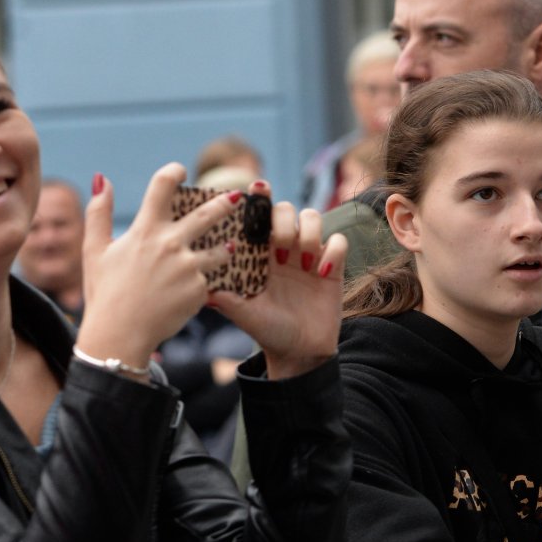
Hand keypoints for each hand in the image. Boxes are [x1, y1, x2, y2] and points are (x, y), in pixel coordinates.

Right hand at [78, 165, 244, 368]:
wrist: (119, 335)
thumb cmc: (104, 293)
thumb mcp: (94, 251)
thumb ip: (98, 212)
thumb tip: (101, 178)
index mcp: (145, 230)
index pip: (162, 186)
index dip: (173, 172)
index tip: (181, 170)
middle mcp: (171, 244)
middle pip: (208, 214)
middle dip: (226, 203)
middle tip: (237, 197)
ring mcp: (188, 267)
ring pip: (219, 251)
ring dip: (224, 250)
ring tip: (227, 250)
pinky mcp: (200, 289)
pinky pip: (207, 281)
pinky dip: (201, 285)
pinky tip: (189, 294)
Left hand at [209, 185, 347, 380]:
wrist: (299, 353)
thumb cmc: (268, 331)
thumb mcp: (244, 314)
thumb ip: (227, 299)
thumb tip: (203, 288)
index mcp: (260, 254)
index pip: (259, 217)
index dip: (259, 199)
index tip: (257, 188)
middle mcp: (285, 249)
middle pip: (287, 209)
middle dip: (283, 221)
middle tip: (279, 249)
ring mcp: (310, 255)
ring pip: (314, 218)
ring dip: (308, 233)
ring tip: (304, 263)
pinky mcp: (334, 266)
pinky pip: (339, 242)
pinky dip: (332, 251)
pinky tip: (322, 272)